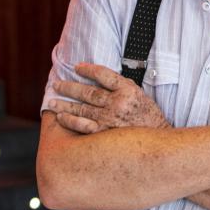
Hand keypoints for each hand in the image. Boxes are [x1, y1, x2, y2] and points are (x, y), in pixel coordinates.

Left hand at [50, 63, 170, 133]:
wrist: (157, 143)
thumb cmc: (148, 116)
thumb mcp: (139, 94)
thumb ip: (121, 86)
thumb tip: (98, 78)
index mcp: (128, 90)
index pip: (103, 74)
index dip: (88, 69)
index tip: (76, 67)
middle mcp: (118, 103)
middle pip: (88, 91)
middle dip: (69, 87)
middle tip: (56, 85)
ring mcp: (110, 119)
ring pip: (82, 108)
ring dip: (64, 104)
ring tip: (51, 101)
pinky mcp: (105, 133)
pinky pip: (83, 126)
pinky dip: (71, 121)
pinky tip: (61, 118)